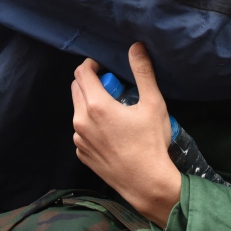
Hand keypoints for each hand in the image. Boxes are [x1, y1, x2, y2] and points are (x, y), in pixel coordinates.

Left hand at [71, 43, 180, 226]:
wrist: (146, 183)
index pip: (82, 72)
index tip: (105, 67)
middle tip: (113, 88)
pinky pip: (81, 131)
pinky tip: (111, 133)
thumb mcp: (153, 103)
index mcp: (96, 105)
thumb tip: (136, 46)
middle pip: (76, 89)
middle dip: (91, 82)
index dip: (92, 64)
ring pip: (78, 111)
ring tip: (114, 111)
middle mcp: (80, 121)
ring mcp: (78, 139)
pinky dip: (91, 125)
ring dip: (90, 104)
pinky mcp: (81, 154)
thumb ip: (143, 72)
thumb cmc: (151, 142)